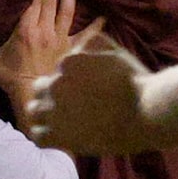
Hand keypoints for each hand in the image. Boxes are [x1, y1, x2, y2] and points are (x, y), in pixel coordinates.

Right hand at [0, 0, 108, 104]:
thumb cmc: (10, 77)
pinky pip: (87, 35)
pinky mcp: (72, 49)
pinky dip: (96, 26)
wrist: (31, 96)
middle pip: (49, 1)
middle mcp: (45, 30)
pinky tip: (104, 16)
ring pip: (67, 11)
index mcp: (26, 30)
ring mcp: (61, 39)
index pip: (32, 1)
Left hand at [24, 32, 157, 155]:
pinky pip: (37, 134)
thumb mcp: (115, 52)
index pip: (57, 70)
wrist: (144, 114)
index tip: (81, 88)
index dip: (69, 79)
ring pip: (34, 110)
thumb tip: (80, 43)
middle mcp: (56, 85)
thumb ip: (94, 42)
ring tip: (62, 120)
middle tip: (71, 104)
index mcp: (68, 64)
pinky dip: (46, 135)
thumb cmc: (133, 81)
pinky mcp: (56, 136)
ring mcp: (53, 111)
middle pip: (41, 88)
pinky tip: (60, 135)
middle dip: (53, 94)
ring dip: (45, 113)